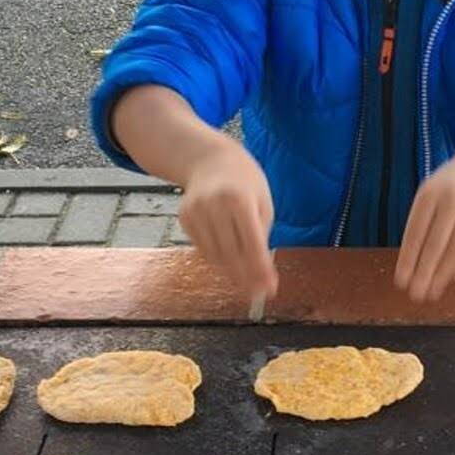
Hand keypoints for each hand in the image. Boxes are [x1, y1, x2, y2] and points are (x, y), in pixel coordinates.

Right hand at [178, 137, 277, 298]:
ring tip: (246, 283)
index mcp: (239, 199)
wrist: (210, 160)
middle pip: (231, 254)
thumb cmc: (244, 182)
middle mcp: (215, 205)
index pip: (252, 243)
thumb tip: (261, 272)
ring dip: (231, 273)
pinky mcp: (184, 218)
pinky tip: (229, 262)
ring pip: (215, 256)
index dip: (260, 270)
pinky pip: (203, 249)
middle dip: (246, 278)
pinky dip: (217, 260)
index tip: (269, 289)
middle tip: (258, 295)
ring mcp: (196, 212)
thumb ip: (262, 235)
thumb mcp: (262, 202)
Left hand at [395, 146, 454, 302]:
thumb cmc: (449, 185)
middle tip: (415, 295)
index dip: (408, 259)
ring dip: (441, 275)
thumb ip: (420, 222)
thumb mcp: (430, 192)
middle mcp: (453, 201)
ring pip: (454, 251)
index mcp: (431, 193)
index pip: (416, 233)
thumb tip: (411, 263)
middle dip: (424, 273)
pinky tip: (447, 277)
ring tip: (431, 293)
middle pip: (435, 245)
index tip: (401, 281)